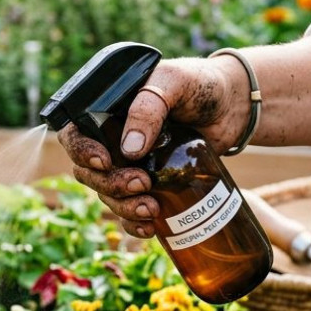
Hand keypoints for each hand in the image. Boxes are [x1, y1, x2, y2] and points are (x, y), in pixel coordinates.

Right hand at [58, 56, 249, 236]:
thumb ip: (149, 108)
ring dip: (123, 207)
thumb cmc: (201, 84)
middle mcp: (112, 139)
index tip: (106, 162)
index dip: (82, 152)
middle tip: (141, 184)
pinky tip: (150, 228)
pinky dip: (134, 222)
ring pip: (107, 194)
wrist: (234, 106)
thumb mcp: (174, 83)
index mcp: (108, 111)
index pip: (75, 134)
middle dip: (110, 185)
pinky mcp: (150, 183)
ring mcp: (130, 163)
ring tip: (152, 209)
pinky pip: (129, 209)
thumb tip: (129, 150)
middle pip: (89, 172)